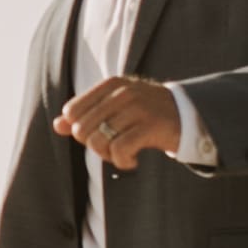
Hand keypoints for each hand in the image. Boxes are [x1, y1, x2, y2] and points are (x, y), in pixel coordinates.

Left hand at [55, 74, 182, 168]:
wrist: (190, 117)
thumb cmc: (147, 115)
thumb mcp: (116, 108)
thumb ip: (86, 115)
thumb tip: (57, 125)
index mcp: (111, 85)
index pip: (72, 111)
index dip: (81, 129)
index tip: (100, 133)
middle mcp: (123, 92)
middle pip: (82, 129)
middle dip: (94, 146)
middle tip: (113, 147)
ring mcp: (138, 108)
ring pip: (97, 141)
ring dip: (108, 156)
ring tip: (123, 154)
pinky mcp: (151, 126)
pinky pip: (119, 151)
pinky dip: (123, 162)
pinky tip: (133, 161)